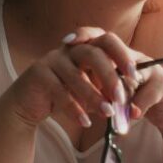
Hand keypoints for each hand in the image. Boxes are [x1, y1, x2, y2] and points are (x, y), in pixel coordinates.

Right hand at [6, 27, 138, 129]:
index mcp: (84, 47)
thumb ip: (107, 93)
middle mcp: (68, 49)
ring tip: (108, 113)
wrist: (29, 104)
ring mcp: (52, 60)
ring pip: (76, 75)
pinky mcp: (38, 74)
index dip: (120, 53)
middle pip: (92, 53)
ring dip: (94, 96)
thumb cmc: (65, 96)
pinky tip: (85, 122)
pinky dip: (74, 108)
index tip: (134, 73)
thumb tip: (129, 103)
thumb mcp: (90, 92)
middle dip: (109, 76)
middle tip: (121, 97)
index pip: (105, 40)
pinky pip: (59, 91)